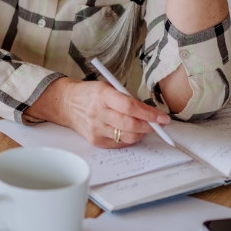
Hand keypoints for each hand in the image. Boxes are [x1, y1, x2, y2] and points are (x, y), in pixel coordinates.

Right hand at [32, 77, 170, 147]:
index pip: (130, 107)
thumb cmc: (91, 94)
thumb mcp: (108, 87)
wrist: (67, 104)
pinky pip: (119, 143)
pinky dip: (130, 138)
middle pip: (130, 124)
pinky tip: (131, 131)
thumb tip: (150, 112)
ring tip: (146, 127)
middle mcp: (97, 113)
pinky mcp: (95, 140)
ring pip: (127, 136)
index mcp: (102, 95)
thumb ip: (127, 98)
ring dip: (142, 133)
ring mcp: (96, 128)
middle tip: (160, 125)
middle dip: (150, 126)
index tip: (163, 117)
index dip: (149, 114)